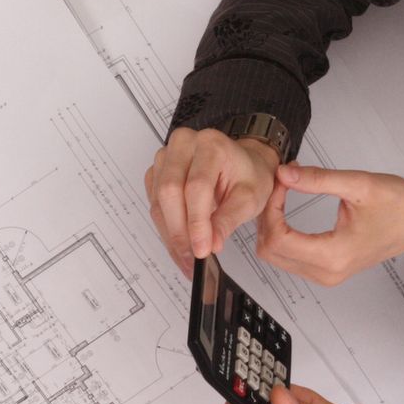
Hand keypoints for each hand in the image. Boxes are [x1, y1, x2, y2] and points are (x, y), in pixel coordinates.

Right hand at [145, 128, 279, 270]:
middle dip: (179, 231)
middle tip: (191, 259)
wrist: (242, 165)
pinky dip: (165, 227)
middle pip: (170, 192)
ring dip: (170, 234)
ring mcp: (167, 157)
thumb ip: (229, 220)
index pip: (196, 187)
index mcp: (211, 144)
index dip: (197, 223)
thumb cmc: (248, 175)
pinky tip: (178, 244)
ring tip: (186, 258)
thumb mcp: (250, 198)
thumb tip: (211, 244)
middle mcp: (184, 144)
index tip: (201, 250)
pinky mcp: (158, 171)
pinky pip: (154, 203)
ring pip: (158, 200)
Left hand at [256, 165, 403, 286]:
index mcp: (334, 255)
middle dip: (267, 217)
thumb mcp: (358, 184)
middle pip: (270, 252)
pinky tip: (289, 212)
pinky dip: (282, 234)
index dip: (271, 207)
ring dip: (273, 226)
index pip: (278, 238)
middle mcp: (327, 272)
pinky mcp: (327, 271)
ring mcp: (326, 275)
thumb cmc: (399, 206)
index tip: (281, 182)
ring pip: (276, 257)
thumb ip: (317, 179)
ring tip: (285, 196)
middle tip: (280, 187)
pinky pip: (289, 258)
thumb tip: (285, 174)